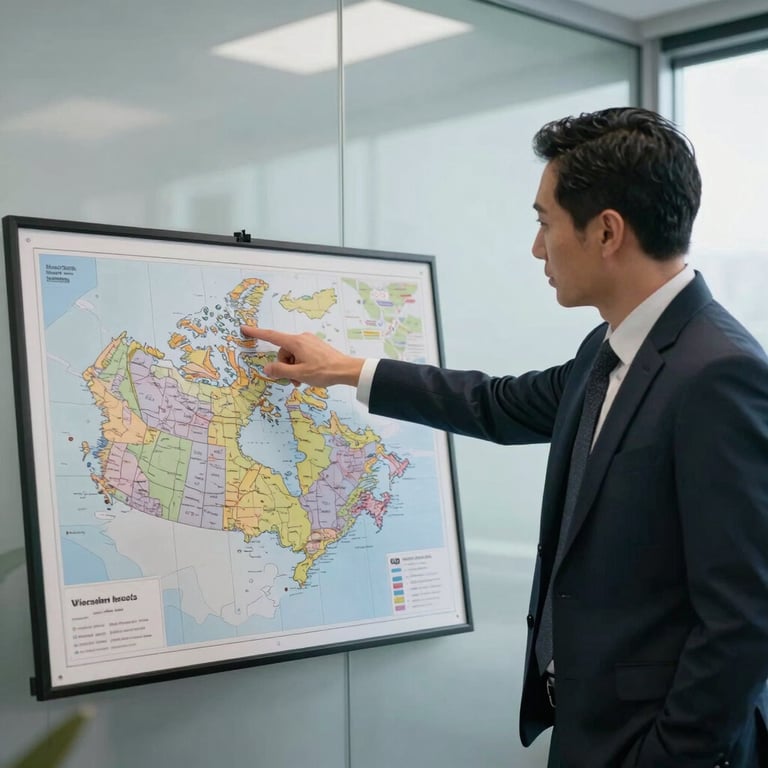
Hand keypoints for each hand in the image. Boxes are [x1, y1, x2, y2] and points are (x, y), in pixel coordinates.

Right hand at [240, 326, 363, 387]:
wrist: (346, 370)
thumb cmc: (323, 371)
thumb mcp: (298, 374)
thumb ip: (280, 371)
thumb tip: (267, 368)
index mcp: (295, 342)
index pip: (271, 336)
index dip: (256, 333)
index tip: (244, 328)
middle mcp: (301, 338)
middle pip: (283, 352)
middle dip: (285, 366)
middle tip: (293, 380)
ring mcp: (310, 341)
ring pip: (292, 355)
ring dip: (293, 368)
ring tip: (302, 380)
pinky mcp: (316, 346)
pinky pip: (301, 355)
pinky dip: (301, 365)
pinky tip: (308, 375)